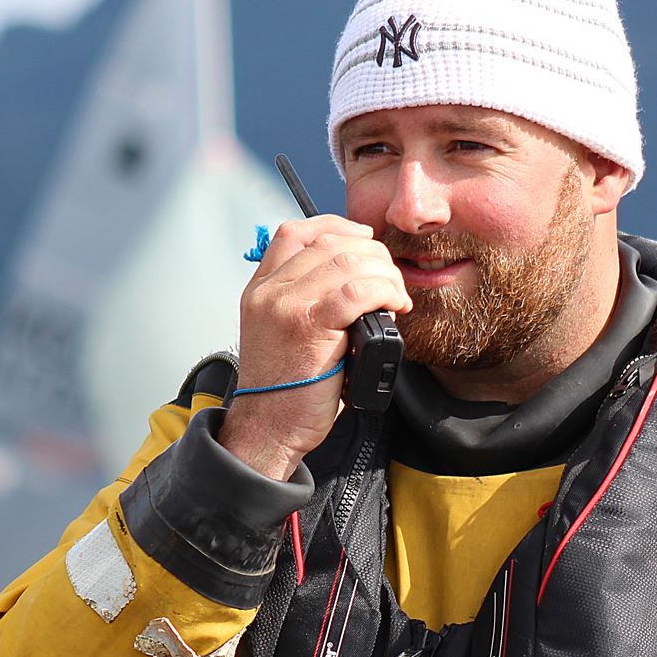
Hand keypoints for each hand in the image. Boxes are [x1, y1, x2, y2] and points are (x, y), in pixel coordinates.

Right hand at [219, 215, 410, 479]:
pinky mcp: (309, 325)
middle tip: (390, 279)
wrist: (267, 428)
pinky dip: (385, 292)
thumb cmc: (284, 389)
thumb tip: (357, 279)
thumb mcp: (281, 334)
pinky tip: (394, 307)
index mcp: (261, 288)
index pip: (297, 232)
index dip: (338, 227)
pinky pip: (358, 291)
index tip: (364, 240)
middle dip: (372, 254)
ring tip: (396, 297)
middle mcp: (270, 291)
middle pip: (330, 242)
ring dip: (384, 274)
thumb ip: (305, 301)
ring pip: (349, 261)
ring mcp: (286, 305)